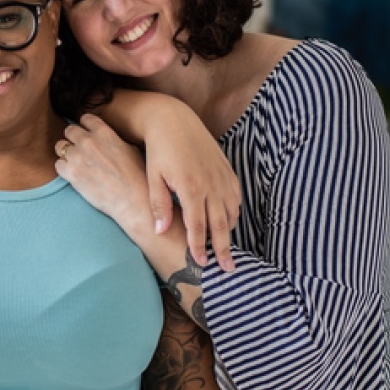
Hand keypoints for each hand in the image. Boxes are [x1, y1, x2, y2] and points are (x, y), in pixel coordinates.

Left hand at [54, 115, 154, 238]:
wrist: (133, 200)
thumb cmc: (137, 176)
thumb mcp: (130, 148)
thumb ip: (112, 139)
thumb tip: (106, 139)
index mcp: (104, 132)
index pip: (85, 118)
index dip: (85, 126)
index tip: (87, 134)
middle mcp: (88, 141)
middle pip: (69, 130)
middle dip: (73, 138)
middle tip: (80, 150)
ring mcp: (78, 157)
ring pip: (60, 146)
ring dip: (67, 154)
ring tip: (76, 163)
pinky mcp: (71, 174)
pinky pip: (58, 165)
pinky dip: (64, 169)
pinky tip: (74, 174)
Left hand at [141, 111, 239, 271]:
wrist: (173, 120)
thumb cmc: (159, 151)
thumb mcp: (153, 177)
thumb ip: (158, 205)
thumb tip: (161, 231)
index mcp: (191, 188)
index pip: (198, 226)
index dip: (199, 247)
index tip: (200, 264)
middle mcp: (211, 184)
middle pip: (220, 224)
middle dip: (223, 249)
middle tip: (228, 269)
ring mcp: (221, 177)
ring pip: (231, 212)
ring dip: (229, 232)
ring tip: (226, 249)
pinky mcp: (227, 170)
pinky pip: (236, 197)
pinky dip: (234, 213)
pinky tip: (227, 221)